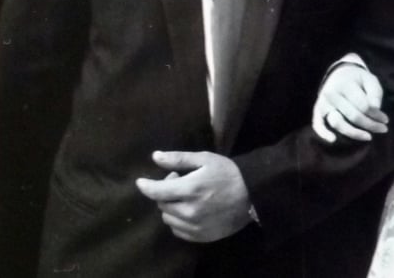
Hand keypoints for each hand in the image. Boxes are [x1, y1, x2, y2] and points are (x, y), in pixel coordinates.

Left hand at [135, 151, 251, 242]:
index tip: (141, 182)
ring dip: (171, 207)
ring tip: (186, 198)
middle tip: (180, 183)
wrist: (253, 195)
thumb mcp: (206, 159)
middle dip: (166, 192)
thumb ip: (179, 159)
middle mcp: (190, 210)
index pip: (157, 191)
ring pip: (168, 218)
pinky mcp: (200, 236)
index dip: (146, 186)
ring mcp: (195, 226)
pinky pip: (178, 230)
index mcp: (191, 189)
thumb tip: (154, 157)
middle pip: (162, 204)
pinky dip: (179, 220)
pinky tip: (191, 210)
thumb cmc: (229, 173)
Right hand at [312, 63, 386, 142]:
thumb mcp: (370, 80)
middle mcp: (331, 94)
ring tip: (369, 137)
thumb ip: (375, 93)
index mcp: (345, 84)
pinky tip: (333, 140)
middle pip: (353, 116)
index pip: (363, 105)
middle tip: (383, 129)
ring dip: (355, 133)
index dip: (376, 115)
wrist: (339, 74)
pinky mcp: (318, 111)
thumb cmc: (358, 80)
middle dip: (370, 125)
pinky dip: (323, 133)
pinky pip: (318, 124)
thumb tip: (376, 108)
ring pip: (338, 123)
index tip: (385, 119)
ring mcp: (323, 103)